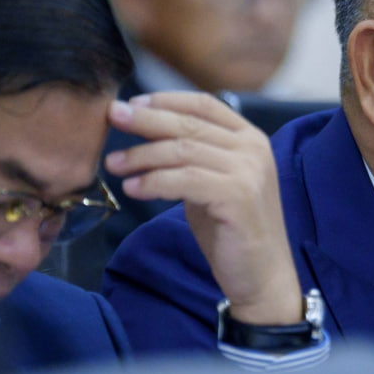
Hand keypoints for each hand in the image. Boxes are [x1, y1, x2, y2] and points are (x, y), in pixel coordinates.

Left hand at [105, 92, 302, 324]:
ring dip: (142, 155)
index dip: (166, 100)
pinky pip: (184, 180)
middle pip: (189, 124)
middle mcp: (253, 149)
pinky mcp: (237, 196)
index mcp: (251, 139)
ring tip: (114, 165)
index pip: (204, 104)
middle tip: (111, 117)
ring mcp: (248, 172)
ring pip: (182, 150)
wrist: (262, 274)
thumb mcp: (213, 181)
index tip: (131, 103)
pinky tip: (132, 188)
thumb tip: (149, 131)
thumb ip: (194, 156)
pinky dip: (153, 182)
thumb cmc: (232, 229)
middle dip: (146, 120)